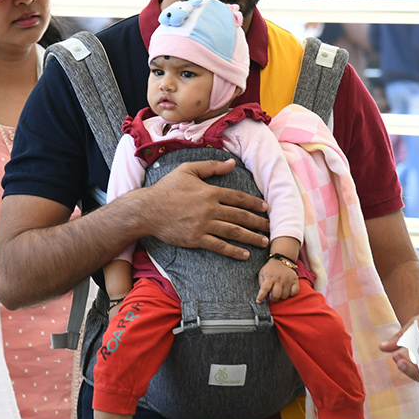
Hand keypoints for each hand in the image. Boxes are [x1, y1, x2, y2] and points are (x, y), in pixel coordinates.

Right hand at [140, 159, 269, 259]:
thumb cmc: (166, 189)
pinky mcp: (196, 239)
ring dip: (251, 237)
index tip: (266, 208)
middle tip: (271, 227)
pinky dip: (233, 251)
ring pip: (234, 232)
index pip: (238, 198)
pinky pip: (219, 246)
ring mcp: (204, 225)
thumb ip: (211, 167)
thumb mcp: (187, 170)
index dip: (254, 203)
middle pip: (240, 216)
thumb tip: (231, 163)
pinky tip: (244, 255)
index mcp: (210, 191)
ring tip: (264, 242)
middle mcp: (210, 208)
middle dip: (258, 222)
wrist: (147, 210)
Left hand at [256, 262, 298, 301]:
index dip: (261, 296)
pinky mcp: (295, 281)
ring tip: (280, 291)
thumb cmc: (270, 269)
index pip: (265, 288)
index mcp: (270, 277)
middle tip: (273, 296)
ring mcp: (288, 280)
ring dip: (281, 296)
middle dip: (273, 299)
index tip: (258, 301)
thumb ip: (261, 283)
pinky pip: (294, 293)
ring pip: (285, 296)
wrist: (282, 260)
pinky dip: (291, 294)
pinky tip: (287, 290)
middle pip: (276, 295)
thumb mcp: (262, 273)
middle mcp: (279, 279)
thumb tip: (263, 293)